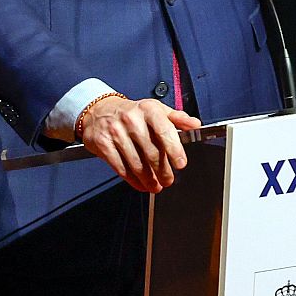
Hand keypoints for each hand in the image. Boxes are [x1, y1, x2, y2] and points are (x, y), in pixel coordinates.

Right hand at [78, 96, 201, 193]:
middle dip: (162, 171)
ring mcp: (116, 132)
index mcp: (149, 110)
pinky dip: (133, 180)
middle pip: (151, 152)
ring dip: (148, 179)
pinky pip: (121, 168)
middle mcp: (132, 120)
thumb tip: (195, 125)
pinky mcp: (103, 144)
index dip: (174, 150)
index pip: (165, 131)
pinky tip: (140, 184)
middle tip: (168, 180)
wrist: (99, 111)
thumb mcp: (156, 109)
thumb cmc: (133, 112)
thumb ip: (177, 118)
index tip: (180, 164)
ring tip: (156, 186)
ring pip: (136, 163)